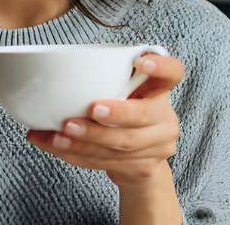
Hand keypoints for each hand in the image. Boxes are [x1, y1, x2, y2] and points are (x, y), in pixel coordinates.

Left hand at [26, 53, 183, 189]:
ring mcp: (158, 145)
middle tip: (91, 109)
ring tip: (59, 134)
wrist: (137, 159)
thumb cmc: (123, 111)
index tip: (140, 62)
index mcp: (160, 89)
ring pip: (122, 144)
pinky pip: (107, 161)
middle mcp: (165, 116)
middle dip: (116, 114)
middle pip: (143, 115)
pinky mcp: (143, 167)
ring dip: (87, 140)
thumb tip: (57, 71)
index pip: (172, 72)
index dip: (160, 66)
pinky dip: (77, 154)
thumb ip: (108, 79)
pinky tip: (57, 146)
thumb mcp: (123, 91)